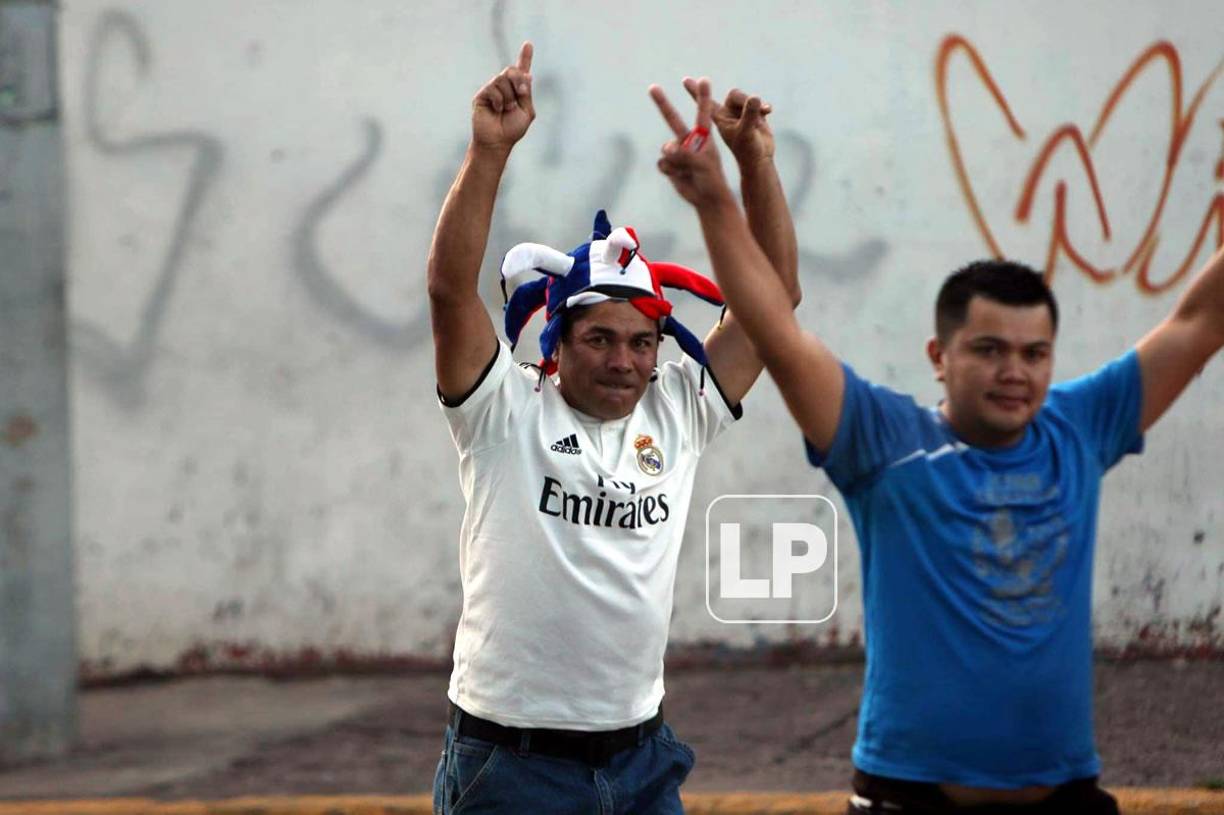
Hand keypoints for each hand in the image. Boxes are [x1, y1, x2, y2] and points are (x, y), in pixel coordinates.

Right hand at [471, 42, 534, 151]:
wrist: (497, 141)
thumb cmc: (512, 130)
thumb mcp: (527, 111)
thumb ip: (526, 93)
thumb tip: (527, 75)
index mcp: (517, 91)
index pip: (521, 71)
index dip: (525, 57)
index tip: (528, 44)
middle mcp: (504, 87)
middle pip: (512, 70)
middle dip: (519, 81)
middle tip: (521, 94)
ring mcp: (492, 90)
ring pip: (502, 79)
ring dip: (509, 96)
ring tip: (506, 110)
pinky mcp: (482, 95)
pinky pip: (493, 88)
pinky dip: (499, 100)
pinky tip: (497, 109)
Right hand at [650, 77, 734, 207]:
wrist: (706, 199)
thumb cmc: (711, 179)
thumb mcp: (702, 164)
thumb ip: (686, 154)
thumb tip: (667, 150)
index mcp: (703, 137)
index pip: (702, 113)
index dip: (702, 97)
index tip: (704, 80)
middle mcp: (688, 140)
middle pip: (672, 118)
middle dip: (662, 103)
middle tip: (652, 87)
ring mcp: (678, 152)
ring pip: (666, 148)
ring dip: (674, 159)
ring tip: (687, 170)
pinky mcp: (670, 164)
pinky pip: (662, 162)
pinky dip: (669, 170)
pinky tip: (680, 176)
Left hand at [684, 79, 774, 164]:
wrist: (760, 161)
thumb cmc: (748, 150)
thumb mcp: (747, 132)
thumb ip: (750, 114)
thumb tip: (754, 97)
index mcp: (720, 119)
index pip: (706, 102)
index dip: (695, 91)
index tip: (684, 80)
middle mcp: (728, 114)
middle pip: (735, 95)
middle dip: (745, 99)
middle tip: (755, 105)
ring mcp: (742, 115)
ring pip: (748, 99)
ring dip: (757, 105)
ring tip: (764, 112)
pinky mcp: (754, 116)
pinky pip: (758, 104)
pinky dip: (764, 106)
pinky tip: (769, 111)